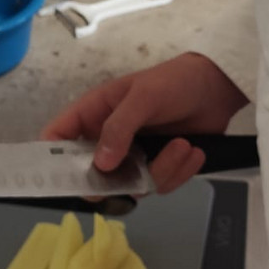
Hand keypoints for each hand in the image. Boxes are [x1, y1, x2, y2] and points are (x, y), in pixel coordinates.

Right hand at [42, 53, 247, 192]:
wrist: (217, 88)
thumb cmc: (174, 82)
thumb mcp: (143, 96)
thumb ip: (119, 127)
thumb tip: (100, 164)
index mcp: (93, 114)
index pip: (57, 137)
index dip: (51, 159)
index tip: (62, 178)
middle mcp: (107, 140)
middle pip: (91, 177)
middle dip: (114, 182)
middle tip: (134, 176)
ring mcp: (132, 157)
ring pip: (130, 186)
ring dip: (160, 172)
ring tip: (183, 146)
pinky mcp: (157, 168)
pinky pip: (158, 186)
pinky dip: (177, 173)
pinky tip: (192, 152)